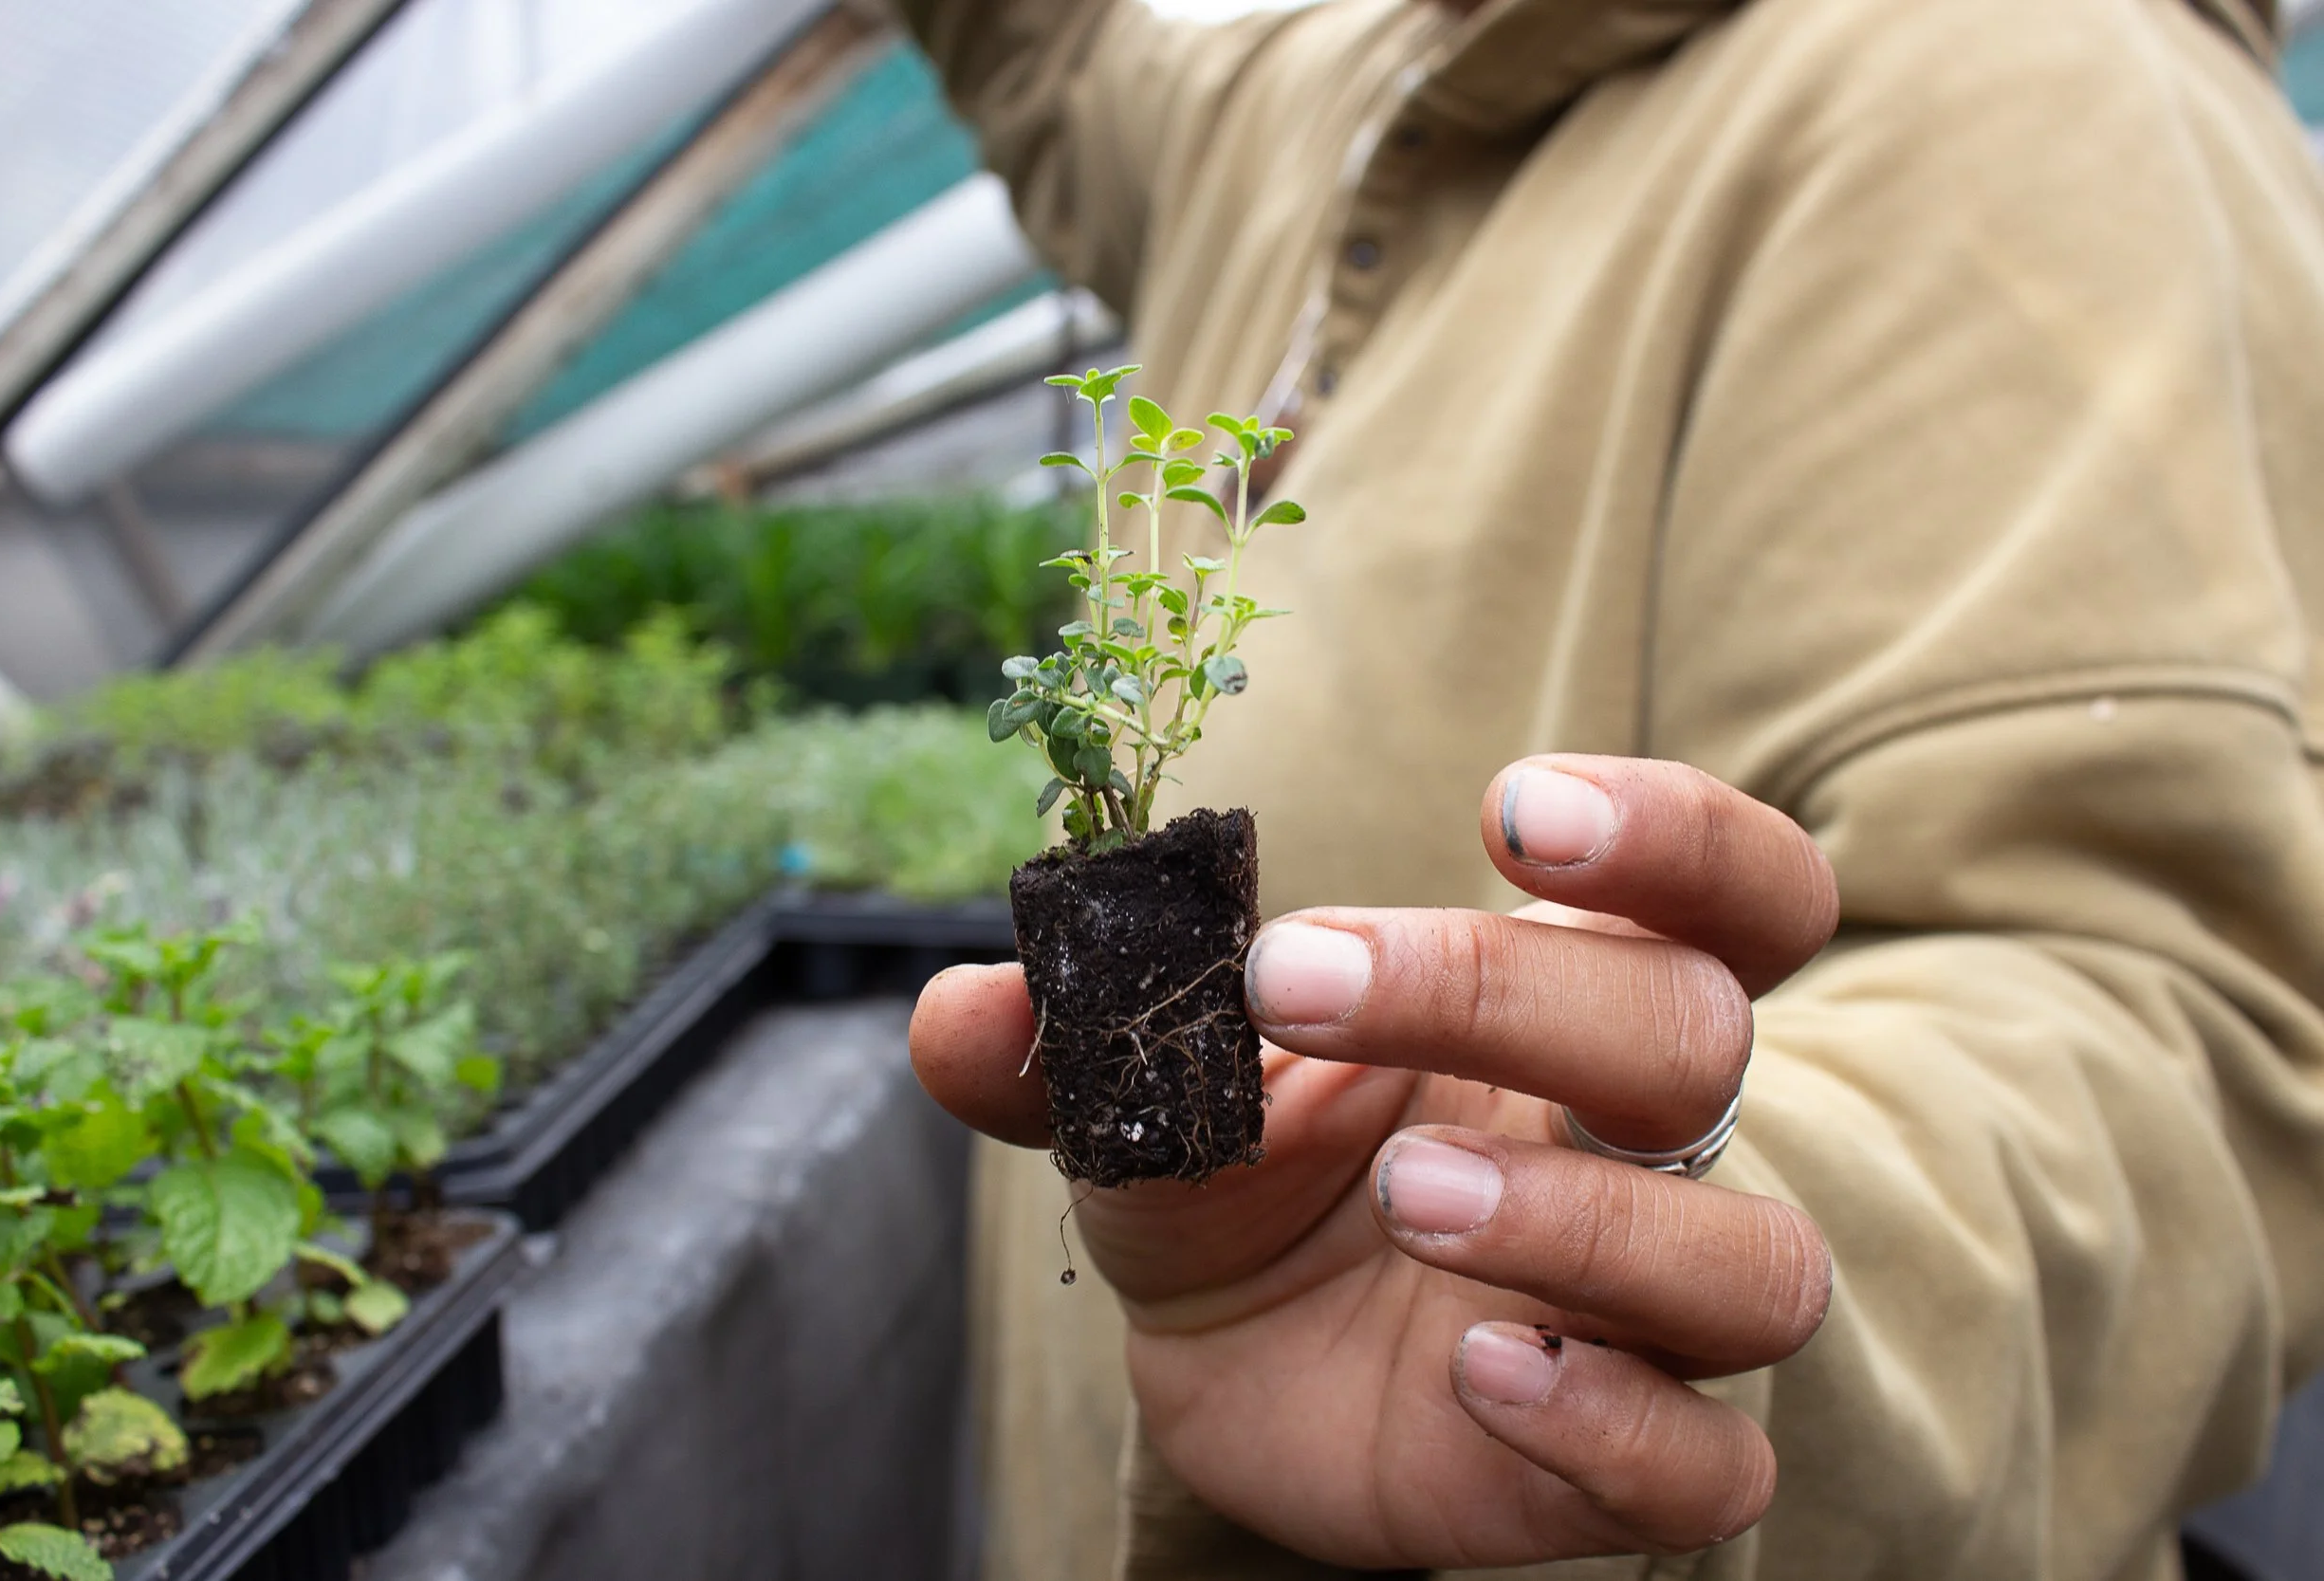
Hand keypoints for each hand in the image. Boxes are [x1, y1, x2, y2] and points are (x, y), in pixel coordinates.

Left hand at [910, 756, 1840, 1568]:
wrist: (1234, 1363)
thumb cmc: (1231, 1181)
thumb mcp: (1143, 1101)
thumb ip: (1067, 1048)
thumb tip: (968, 1010)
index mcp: (1560, 1008)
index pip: (1730, 892)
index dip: (1672, 837)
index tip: (1515, 815)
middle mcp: (1636, 1143)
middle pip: (1695, 1035)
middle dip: (1507, 994)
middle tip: (1295, 985)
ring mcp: (1645, 1313)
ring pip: (1754, 1262)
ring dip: (1584, 1219)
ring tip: (1405, 1194)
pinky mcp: (1622, 1466)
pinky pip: (1709, 1468)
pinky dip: (1611, 1424)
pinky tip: (1470, 1374)